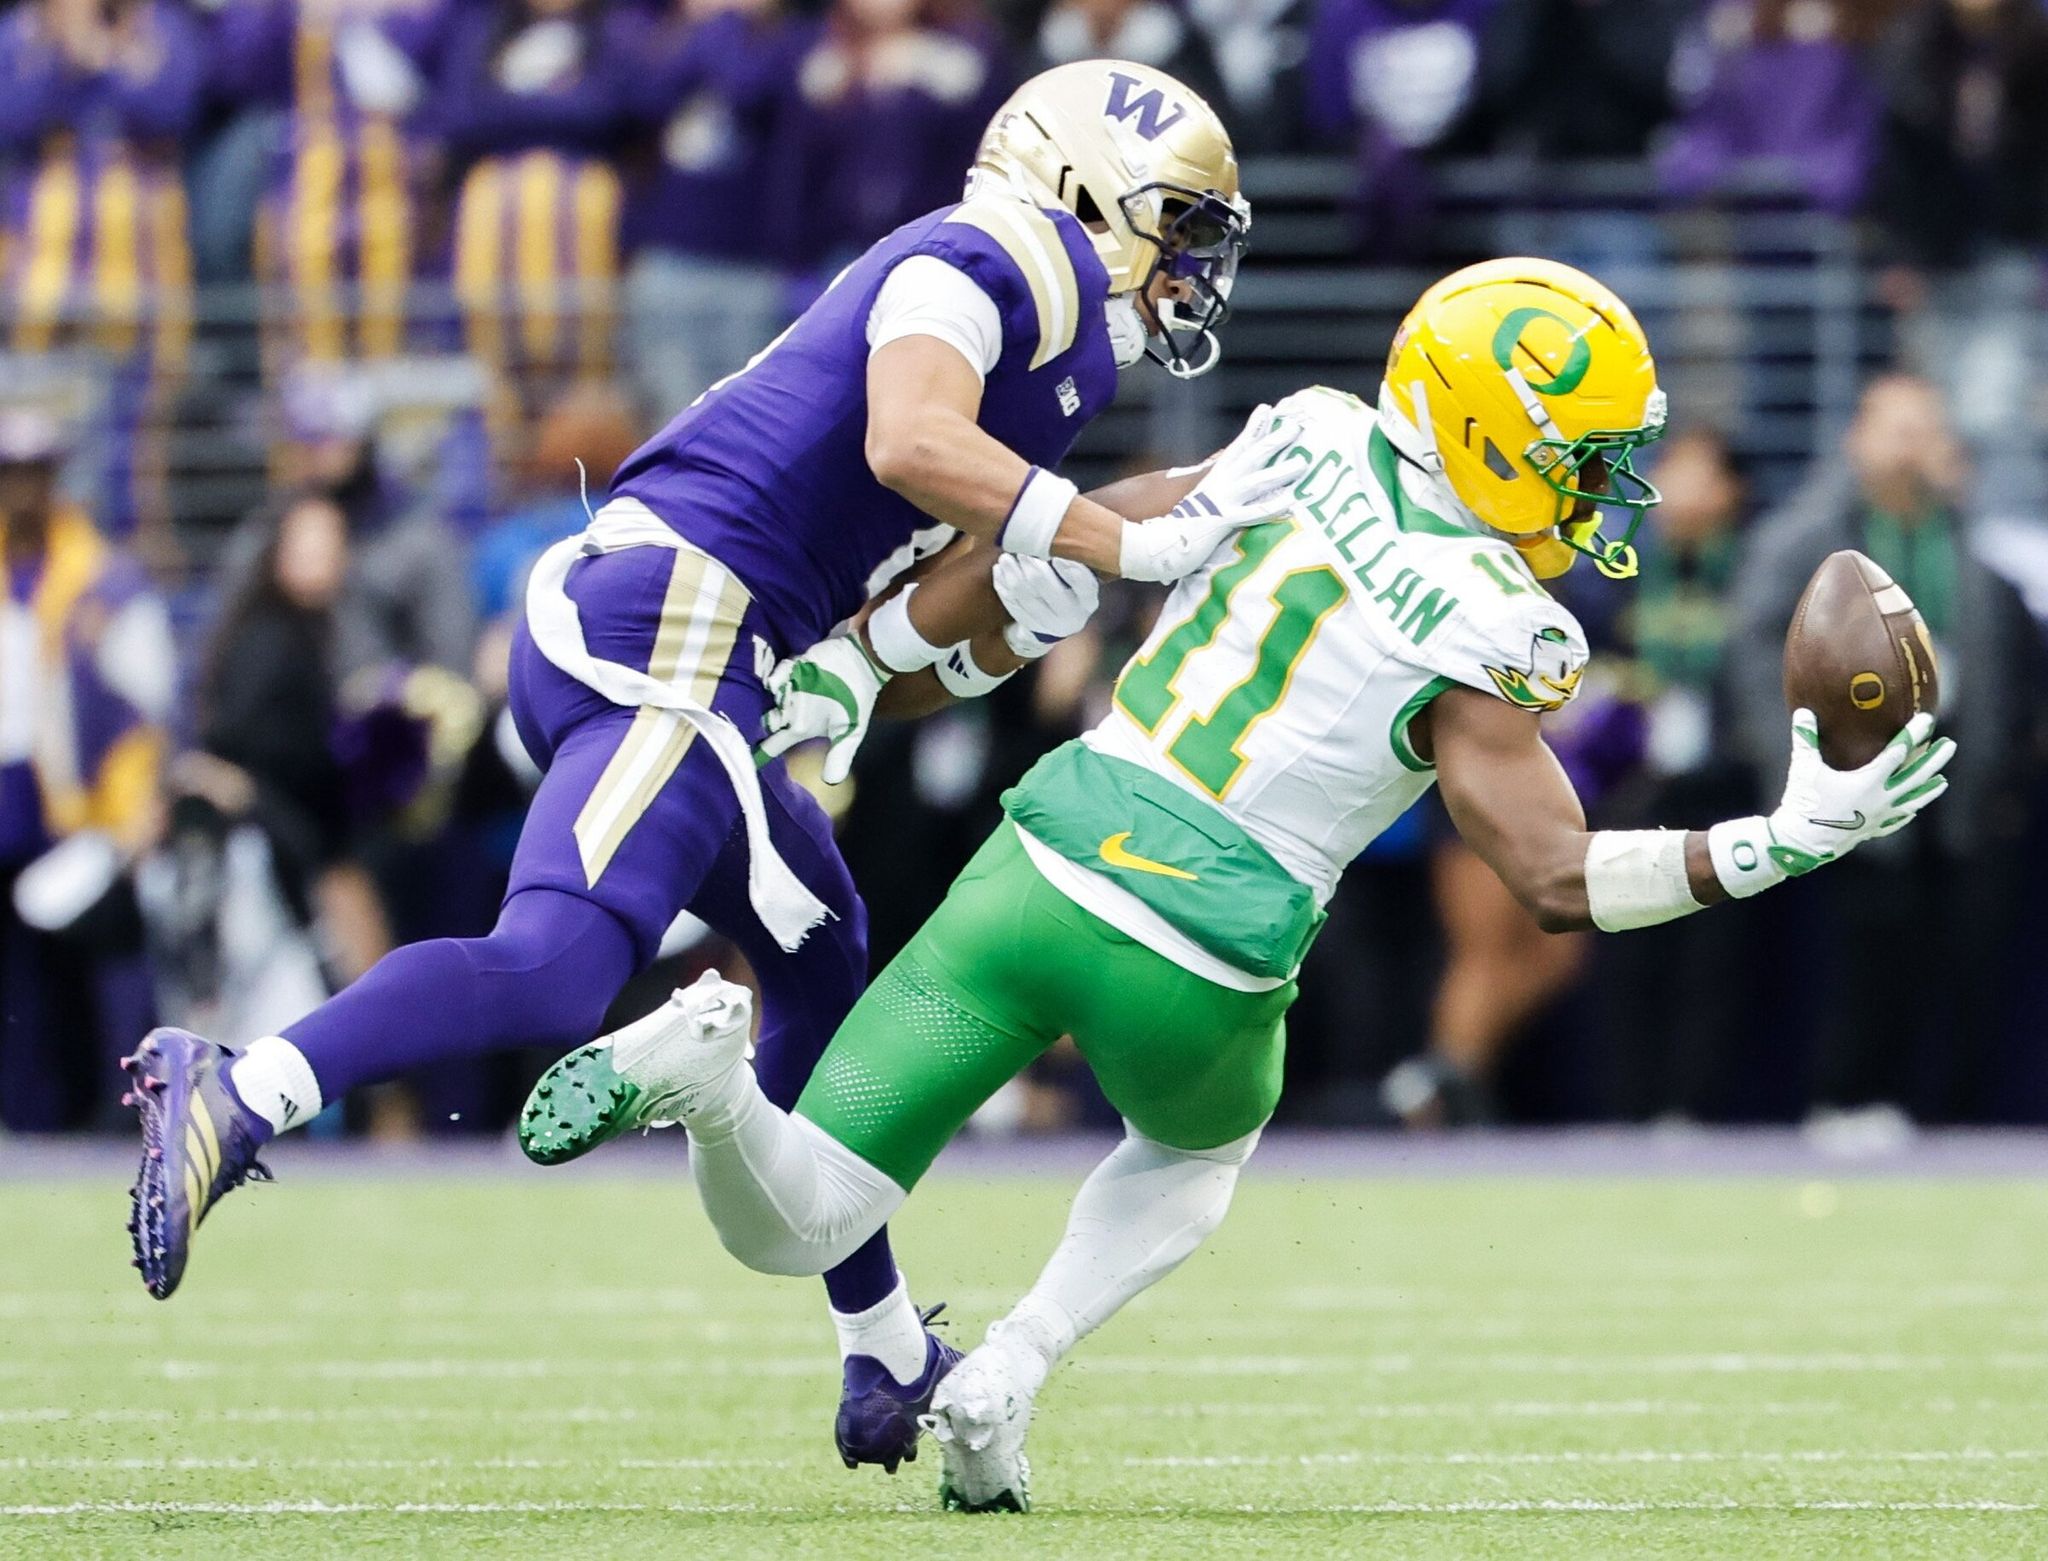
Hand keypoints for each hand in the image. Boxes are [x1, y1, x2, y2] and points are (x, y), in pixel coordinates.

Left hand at [756, 635, 887, 784]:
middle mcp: (790, 710)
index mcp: (800, 727)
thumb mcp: (851, 730)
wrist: (863, 662)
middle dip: (755, 723)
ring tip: (759, 703)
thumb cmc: (856, 697)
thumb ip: (840, 754)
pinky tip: (776, 683)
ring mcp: (789, 688)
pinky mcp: (792, 668)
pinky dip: (777, 678)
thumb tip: (831, 782)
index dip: (762, 752)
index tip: (744, 760)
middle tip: (747, 727)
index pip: (776, 743)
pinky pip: (777, 674)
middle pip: (765, 720)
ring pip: (768, 697)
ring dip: (765, 700)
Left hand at [993, 553, 1097, 659]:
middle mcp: (1072, 616)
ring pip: (1025, 597)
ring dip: (1012, 574)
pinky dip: (1003, 587)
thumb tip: (1054, 538)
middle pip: (1047, 587)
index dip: (1070, 570)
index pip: (1084, 585)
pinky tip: (999, 571)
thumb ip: (1073, 557)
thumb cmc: (1073, 583)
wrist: (1062, 616)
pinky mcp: (1031, 626)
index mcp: (1088, 600)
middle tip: (1021, 550)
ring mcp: (1050, 624)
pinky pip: (1012, 605)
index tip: (1057, 555)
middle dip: (1031, 565)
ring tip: (1005, 557)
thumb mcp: (1081, 573)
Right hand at [1116, 410, 1305, 582]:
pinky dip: (1271, 507)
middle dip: (1274, 439)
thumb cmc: (1174, 525)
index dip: (1253, 427)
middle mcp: (1218, 484)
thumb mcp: (1194, 497)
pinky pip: (1251, 513)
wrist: (1153, 543)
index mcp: (1212, 477)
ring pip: (1256, 481)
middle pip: (1251, 456)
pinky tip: (1290, 502)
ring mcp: (1221, 501)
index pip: (1237, 446)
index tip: (1268, 409)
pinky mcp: (1222, 521)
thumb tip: (1223, 471)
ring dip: (1280, 471)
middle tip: (1296, 427)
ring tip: (1303, 463)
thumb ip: (1210, 483)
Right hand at [1765, 709, 1953, 872]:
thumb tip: (1802, 712)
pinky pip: (1897, 820)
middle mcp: (1881, 799)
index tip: (1927, 719)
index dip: (1913, 734)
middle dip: (1934, 759)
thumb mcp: (1803, 768)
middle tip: (1950, 745)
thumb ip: (1806, 739)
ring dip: (1929, 789)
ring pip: (1913, 801)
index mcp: (1869, 781)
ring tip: (1943, 780)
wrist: (1800, 844)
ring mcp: (1879, 817)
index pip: (1898, 752)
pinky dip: (1908, 812)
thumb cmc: (1803, 803)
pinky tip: (1914, 810)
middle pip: (1916, 776)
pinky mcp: (1871, 830)